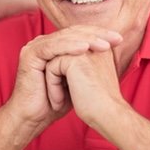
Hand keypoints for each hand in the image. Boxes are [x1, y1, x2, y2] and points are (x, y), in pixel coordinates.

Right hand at [6, 26, 121, 129]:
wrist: (34, 117)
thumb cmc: (54, 102)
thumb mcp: (76, 79)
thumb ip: (86, 64)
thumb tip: (109, 52)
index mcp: (53, 46)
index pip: (78, 34)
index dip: (99, 34)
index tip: (119, 39)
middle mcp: (43, 43)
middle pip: (72, 32)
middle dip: (96, 34)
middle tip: (116, 38)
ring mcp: (35, 47)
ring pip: (64, 38)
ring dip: (86, 40)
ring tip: (104, 44)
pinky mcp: (30, 55)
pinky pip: (52, 47)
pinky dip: (69, 47)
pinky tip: (84, 49)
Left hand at [45, 49, 123, 128]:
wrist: (109, 116)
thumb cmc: (99, 104)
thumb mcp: (89, 80)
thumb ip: (79, 68)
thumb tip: (62, 68)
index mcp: (100, 48)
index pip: (71, 52)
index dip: (64, 73)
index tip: (69, 94)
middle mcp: (94, 44)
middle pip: (61, 55)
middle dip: (56, 75)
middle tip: (57, 98)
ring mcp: (85, 49)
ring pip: (54, 61)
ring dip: (52, 83)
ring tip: (58, 101)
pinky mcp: (74, 59)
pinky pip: (51, 68)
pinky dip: (52, 86)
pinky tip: (59, 101)